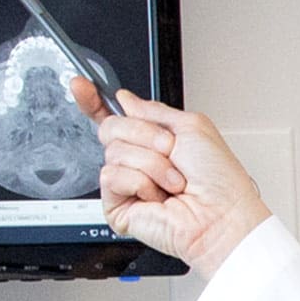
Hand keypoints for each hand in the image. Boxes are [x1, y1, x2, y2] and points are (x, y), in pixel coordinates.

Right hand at [71, 79, 270, 277]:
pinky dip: (140, 182)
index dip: (93, 100)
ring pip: (114, 151)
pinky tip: (157, 196)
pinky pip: (111, 177)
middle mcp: (138, 159)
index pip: (114, 115)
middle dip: (144, 135)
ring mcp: (127, 183)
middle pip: (111, 127)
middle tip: (171, 152)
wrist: (220, 216)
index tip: (79, 84)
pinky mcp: (118, 205)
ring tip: (172, 182)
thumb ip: (153, 110)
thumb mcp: (191, 125)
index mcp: (154, 139)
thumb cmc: (218, 179)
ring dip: (151, 163)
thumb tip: (124, 100)